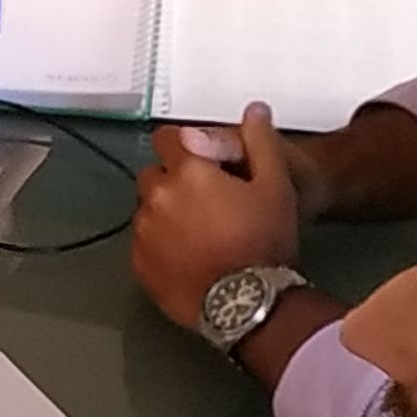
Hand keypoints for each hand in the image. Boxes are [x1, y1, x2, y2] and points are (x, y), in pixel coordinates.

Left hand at [131, 103, 307, 332]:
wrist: (249, 305)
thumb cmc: (263, 243)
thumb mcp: (276, 187)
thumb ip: (261, 142)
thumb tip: (255, 112)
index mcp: (187, 172)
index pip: (165, 138)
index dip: (182, 145)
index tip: (199, 161)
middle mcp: (157, 198)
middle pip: (153, 175)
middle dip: (173, 181)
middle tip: (204, 201)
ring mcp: (144, 233)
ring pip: (146, 210)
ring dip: (164, 213)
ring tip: (198, 232)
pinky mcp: (140, 265)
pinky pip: (143, 243)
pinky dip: (159, 244)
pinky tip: (186, 255)